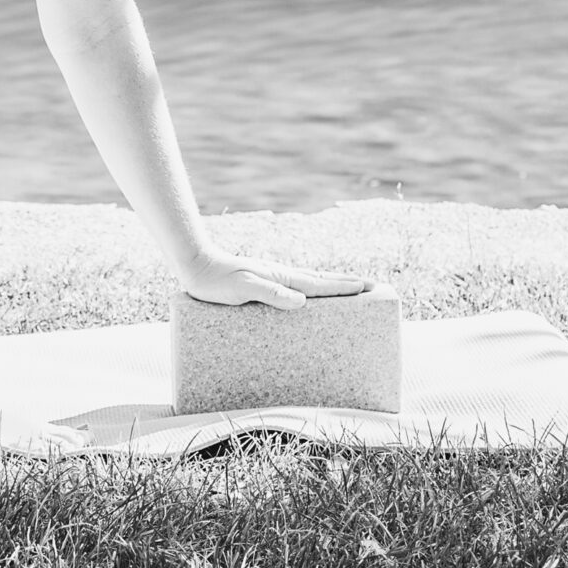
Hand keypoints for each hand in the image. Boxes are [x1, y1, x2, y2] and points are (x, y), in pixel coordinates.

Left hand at [180, 251, 371, 310]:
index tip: (367, 287)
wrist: (195, 266)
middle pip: (321, 280)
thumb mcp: (243, 289)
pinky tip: (309, 294)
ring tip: (349, 287)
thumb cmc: (216, 282)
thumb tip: (301, 302)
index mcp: (282, 279)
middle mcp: (281, 276)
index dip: (344, 288)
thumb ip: (270, 294)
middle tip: (372, 285)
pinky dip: (312, 288)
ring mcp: (273, 278)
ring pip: (310, 281)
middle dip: (346, 283)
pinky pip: (296, 286)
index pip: (320, 285)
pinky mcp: (262, 282)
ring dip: (332, 284)